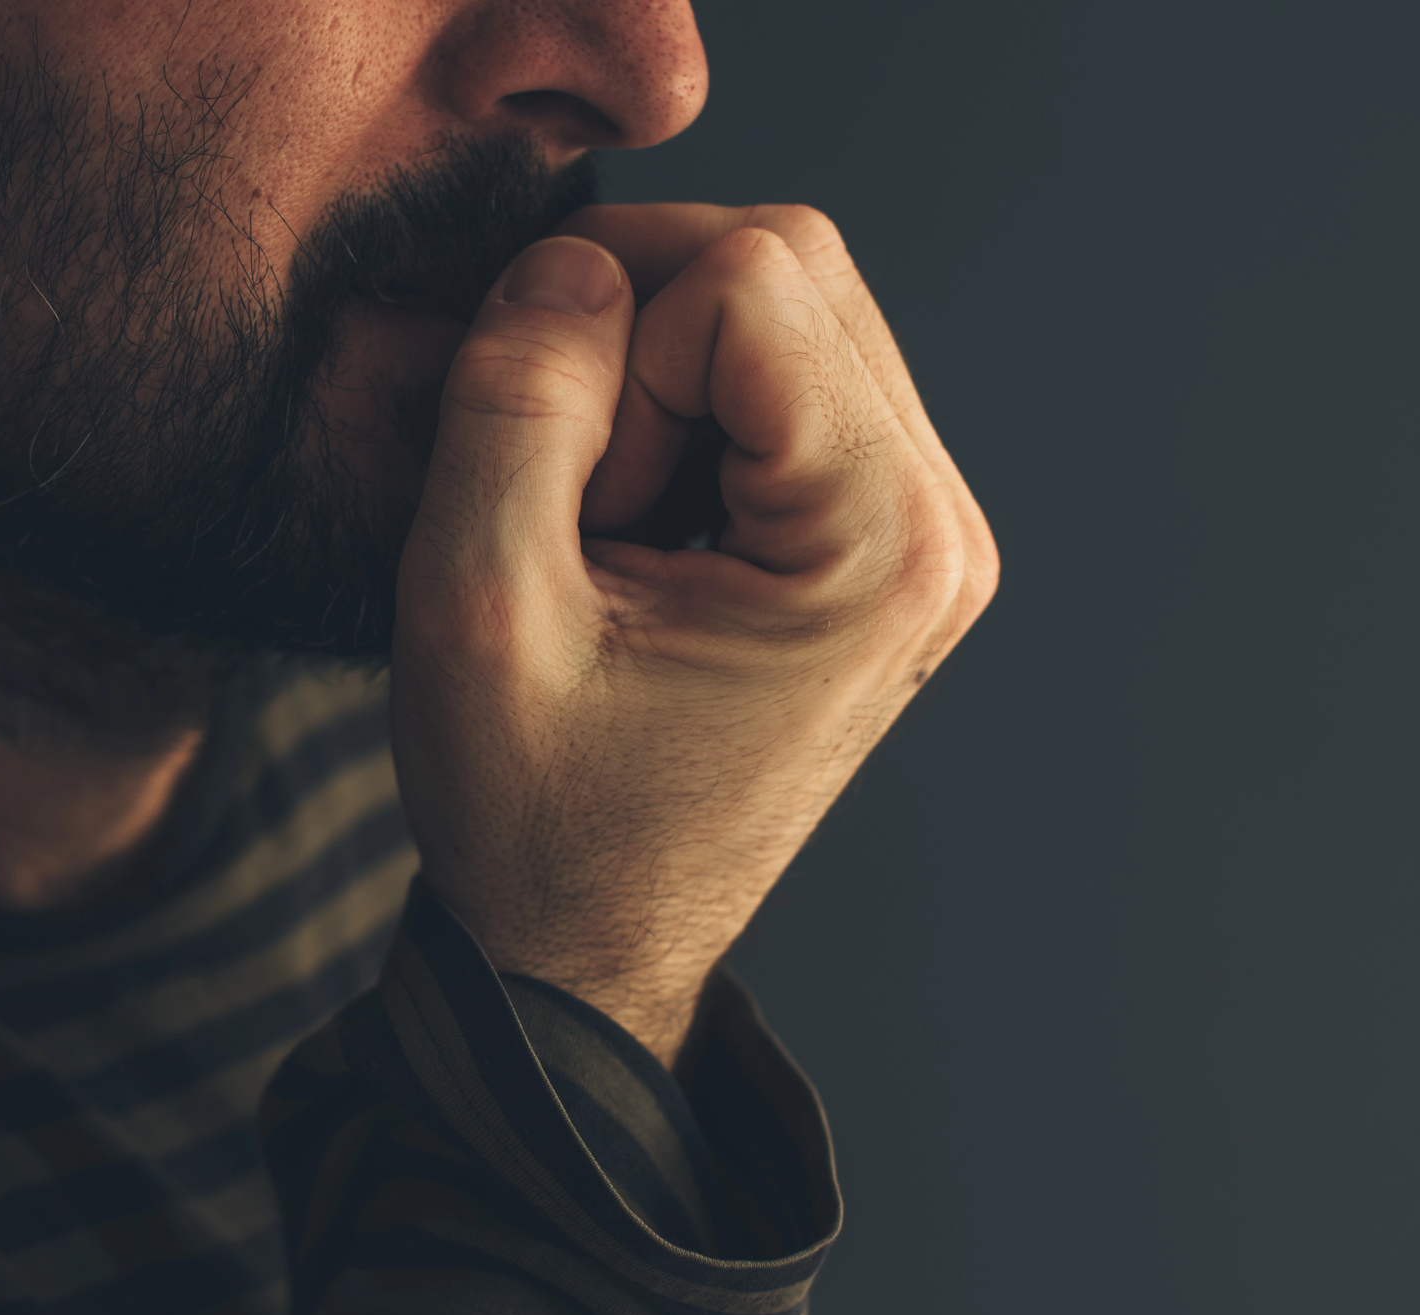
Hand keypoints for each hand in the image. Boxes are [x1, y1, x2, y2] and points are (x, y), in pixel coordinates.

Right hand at [390, 204, 997, 1063]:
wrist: (587, 947)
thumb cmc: (538, 820)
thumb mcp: (479, 611)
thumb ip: (515, 407)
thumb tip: (567, 261)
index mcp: (884, 547)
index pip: (752, 274)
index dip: (613, 350)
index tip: (576, 506)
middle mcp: (939, 527)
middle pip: (792, 262)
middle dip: (641, 334)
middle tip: (582, 496)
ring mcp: (925, 532)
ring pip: (787, 303)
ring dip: (660, 371)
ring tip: (610, 523)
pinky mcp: (883, 539)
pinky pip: (787, 376)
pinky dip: (687, 409)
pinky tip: (645, 526)